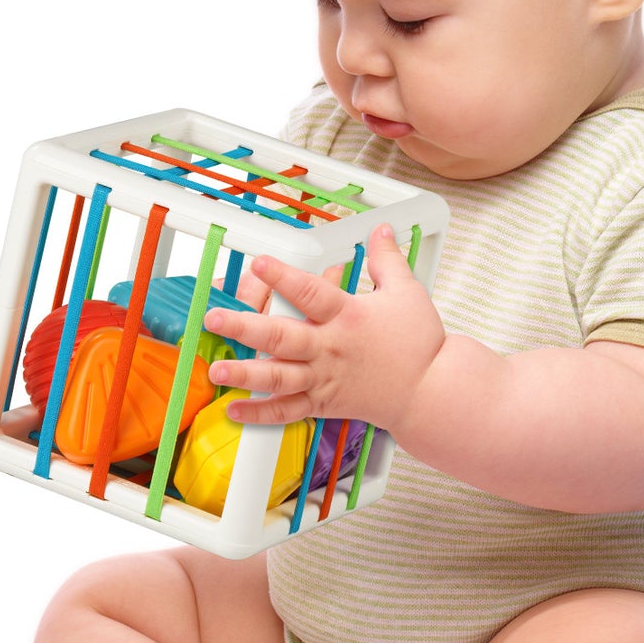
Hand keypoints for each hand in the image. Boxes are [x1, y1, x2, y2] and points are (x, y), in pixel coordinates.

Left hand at [202, 225, 444, 431]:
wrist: (429, 393)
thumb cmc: (420, 345)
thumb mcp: (407, 292)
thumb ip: (387, 259)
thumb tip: (381, 229)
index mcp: (348, 317)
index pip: (311, 293)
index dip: (284, 276)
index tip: (259, 262)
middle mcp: (331, 349)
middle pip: (282, 337)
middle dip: (244, 327)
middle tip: (214, 319)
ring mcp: (324, 379)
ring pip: (278, 377)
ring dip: (245, 374)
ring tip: (217, 369)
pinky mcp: (323, 403)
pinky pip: (287, 411)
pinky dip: (260, 413)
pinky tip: (233, 409)